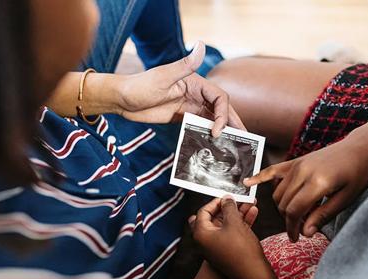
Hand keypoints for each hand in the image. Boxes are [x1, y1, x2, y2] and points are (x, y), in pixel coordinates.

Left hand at [116, 42, 244, 136]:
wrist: (121, 100)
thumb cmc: (140, 86)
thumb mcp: (163, 77)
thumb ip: (184, 65)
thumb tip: (201, 45)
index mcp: (195, 82)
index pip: (219, 97)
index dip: (223, 113)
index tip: (217, 130)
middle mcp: (195, 93)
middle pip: (220, 108)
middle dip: (233, 122)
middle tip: (245, 138)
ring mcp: (189, 106)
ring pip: (212, 118)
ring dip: (223, 129)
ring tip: (235, 143)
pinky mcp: (181, 117)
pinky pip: (199, 125)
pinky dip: (208, 133)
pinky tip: (214, 143)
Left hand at [189, 197, 267, 278]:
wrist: (253, 276)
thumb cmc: (240, 250)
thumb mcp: (234, 223)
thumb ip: (229, 207)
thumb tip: (226, 199)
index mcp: (201, 234)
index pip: (203, 211)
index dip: (216, 202)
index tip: (228, 197)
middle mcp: (205, 241)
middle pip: (214, 218)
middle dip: (228, 207)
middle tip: (238, 200)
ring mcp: (216, 247)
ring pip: (225, 224)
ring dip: (238, 213)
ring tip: (251, 203)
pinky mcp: (227, 251)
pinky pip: (232, 232)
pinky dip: (241, 223)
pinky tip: (253, 212)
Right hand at [244, 136, 367, 241]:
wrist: (359, 148)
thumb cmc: (358, 174)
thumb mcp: (346, 198)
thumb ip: (323, 215)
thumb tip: (304, 233)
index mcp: (317, 183)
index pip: (295, 211)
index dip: (293, 228)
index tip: (296, 239)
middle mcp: (302, 173)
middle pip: (284, 204)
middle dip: (289, 220)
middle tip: (299, 230)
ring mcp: (296, 165)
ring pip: (278, 193)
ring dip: (282, 208)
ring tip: (295, 216)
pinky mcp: (294, 161)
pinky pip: (272, 171)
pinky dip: (258, 177)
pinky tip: (247, 183)